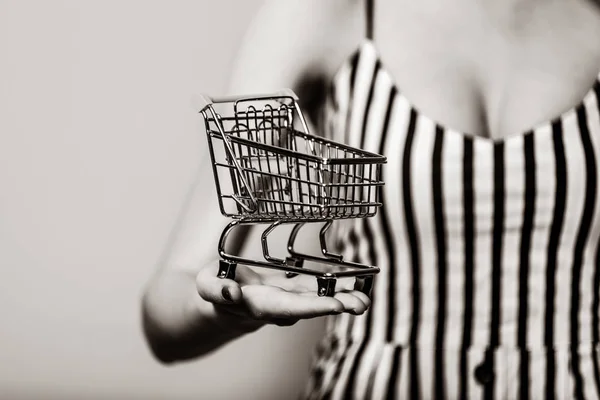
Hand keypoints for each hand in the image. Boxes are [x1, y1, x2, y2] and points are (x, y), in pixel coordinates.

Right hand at [196, 261, 370, 331]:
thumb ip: (214, 289)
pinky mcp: (294, 289)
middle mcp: (277, 306)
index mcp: (256, 305)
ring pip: (317, 299)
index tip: (335, 304)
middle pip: (308, 307)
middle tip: (359, 303)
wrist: (222, 298)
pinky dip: (335, 285)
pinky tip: (355, 282)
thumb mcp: (206, 286)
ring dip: (341, 298)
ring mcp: (288, 299)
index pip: (286, 308)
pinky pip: (317, 287)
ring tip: (364, 297)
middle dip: (334, 305)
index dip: (311, 306)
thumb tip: (231, 292)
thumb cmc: (213, 290)